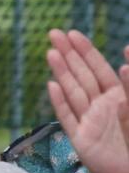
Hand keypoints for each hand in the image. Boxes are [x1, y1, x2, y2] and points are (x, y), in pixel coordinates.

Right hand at [46, 29, 128, 172]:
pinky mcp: (81, 139)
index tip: (76, 34)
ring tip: (50, 52)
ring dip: (61, 71)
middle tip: (54, 33)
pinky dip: (60, 102)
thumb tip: (123, 66)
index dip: (88, 51)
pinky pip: (68, 118)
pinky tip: (51, 86)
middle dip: (69, 54)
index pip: (100, 69)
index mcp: (119, 98)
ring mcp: (89, 122)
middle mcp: (101, 106)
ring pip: (73, 91)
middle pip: (82, 75)